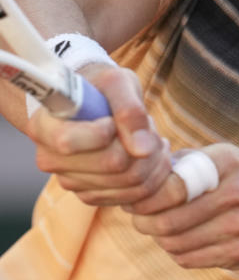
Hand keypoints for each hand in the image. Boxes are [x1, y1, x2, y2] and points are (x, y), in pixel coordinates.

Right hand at [27, 63, 170, 205]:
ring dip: (152, 160)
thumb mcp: (116, 82)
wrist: (93, 102)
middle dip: (143, 145)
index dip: (105, 131)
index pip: (70, 142)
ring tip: (151, 138)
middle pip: (112, 166)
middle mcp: (50, 158)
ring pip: (129, 184)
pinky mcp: (89, 194)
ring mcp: (69, 181)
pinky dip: (150, 176)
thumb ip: (130, 110)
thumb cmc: (101, 87)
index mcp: (44, 127)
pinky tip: (148, 155)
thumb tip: (143, 149)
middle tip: (148, 126)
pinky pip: (131, 197)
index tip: (112, 119)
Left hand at [129, 144, 238, 271]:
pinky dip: (179, 252)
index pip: (172, 186)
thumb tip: (143, 169)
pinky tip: (185, 241)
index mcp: (230, 162)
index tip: (136, 199)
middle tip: (141, 220)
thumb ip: (188, 161)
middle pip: (168, 221)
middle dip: (146, 223)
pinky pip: (190, 259)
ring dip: (161, 239)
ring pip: (176, 243)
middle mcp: (238, 192)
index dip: (146, 197)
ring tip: (163, 229)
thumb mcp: (228, 158)